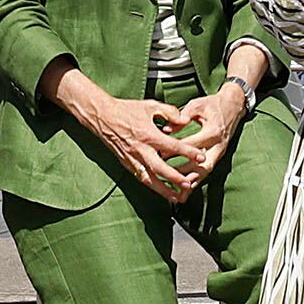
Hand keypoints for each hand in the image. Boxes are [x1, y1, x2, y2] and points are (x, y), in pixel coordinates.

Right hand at [55, 73, 205, 202]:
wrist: (102, 117)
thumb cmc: (127, 110)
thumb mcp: (151, 106)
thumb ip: (170, 112)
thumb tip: (185, 121)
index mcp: (148, 134)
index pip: (172, 146)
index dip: (188, 152)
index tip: (201, 157)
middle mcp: (140, 149)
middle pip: (160, 168)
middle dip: (175, 178)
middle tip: (189, 184)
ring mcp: (132, 158)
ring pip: (149, 179)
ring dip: (163, 190)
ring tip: (177, 197)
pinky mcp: (126, 164)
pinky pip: (141, 178)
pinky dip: (152, 186)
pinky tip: (161, 191)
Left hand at [162, 82, 253, 189]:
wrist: (234, 105)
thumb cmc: (212, 104)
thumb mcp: (196, 105)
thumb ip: (181, 117)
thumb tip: (166, 130)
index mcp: (213, 131)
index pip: (192, 144)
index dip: (176, 151)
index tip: (160, 156)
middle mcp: (219, 145)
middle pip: (202, 164)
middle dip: (185, 174)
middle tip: (168, 180)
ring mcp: (220, 152)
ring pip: (205, 171)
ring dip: (192, 183)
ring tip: (179, 195)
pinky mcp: (218, 155)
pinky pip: (207, 170)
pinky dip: (197, 180)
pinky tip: (187, 190)